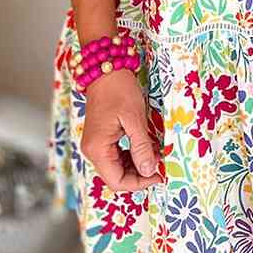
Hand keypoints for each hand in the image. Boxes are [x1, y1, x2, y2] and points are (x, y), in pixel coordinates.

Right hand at [79, 68, 163, 191]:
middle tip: (160, 163)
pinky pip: (115, 156)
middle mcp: (92, 151)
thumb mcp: (135, 119)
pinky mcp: (100, 138)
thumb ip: (141, 147)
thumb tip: (149, 171)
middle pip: (116, 177)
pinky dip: (130, 156)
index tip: (159, 174)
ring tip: (154, 155)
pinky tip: (144, 147)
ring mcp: (95, 144)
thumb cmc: (119, 90)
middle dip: (139, 174)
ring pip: (116, 168)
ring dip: (136, 165)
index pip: (117, 182)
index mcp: (98, 149)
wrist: (106, 69)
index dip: (139, 183)